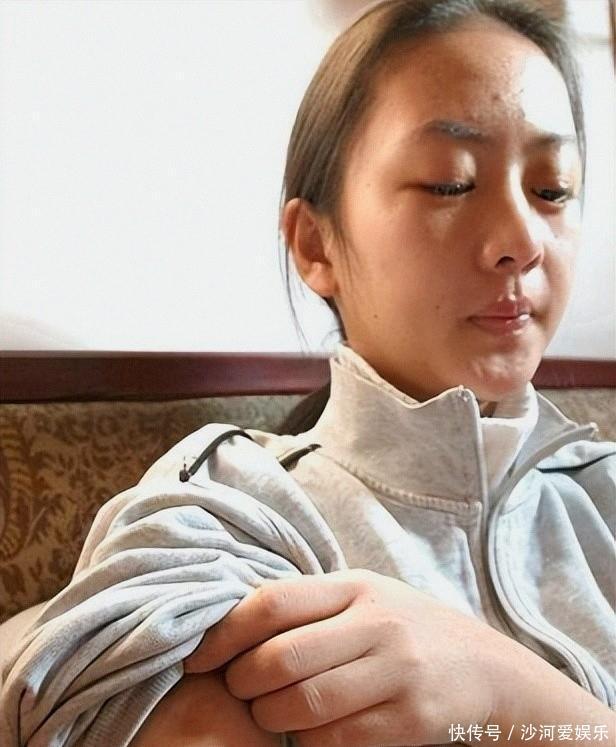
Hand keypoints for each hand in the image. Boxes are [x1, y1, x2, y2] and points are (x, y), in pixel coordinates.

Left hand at [185, 569, 509, 746]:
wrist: (485, 668)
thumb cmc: (406, 628)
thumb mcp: (364, 597)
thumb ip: (310, 604)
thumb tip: (233, 622)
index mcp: (356, 586)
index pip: (273, 603)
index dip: (224, 633)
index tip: (198, 656)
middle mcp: (376, 623)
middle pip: (280, 658)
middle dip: (241, 682)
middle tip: (236, 689)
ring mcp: (396, 672)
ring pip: (303, 704)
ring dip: (269, 717)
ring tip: (267, 712)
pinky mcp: (410, 719)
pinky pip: (335, 739)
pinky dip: (307, 741)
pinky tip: (307, 731)